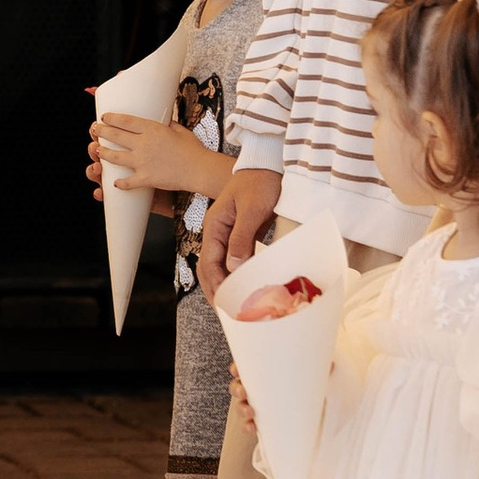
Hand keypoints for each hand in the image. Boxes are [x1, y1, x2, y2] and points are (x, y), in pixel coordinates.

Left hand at [90, 111, 212, 195]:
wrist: (199, 169)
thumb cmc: (193, 149)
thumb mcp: (180, 130)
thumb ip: (169, 125)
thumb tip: (165, 120)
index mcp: (152, 129)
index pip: (126, 121)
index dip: (112, 118)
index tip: (104, 117)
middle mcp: (144, 144)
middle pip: (116, 136)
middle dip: (102, 132)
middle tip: (94, 129)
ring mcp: (143, 161)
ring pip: (115, 157)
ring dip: (103, 154)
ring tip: (97, 151)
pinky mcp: (146, 178)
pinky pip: (128, 182)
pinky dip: (121, 183)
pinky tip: (115, 183)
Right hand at [199, 166, 282, 303]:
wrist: (270, 165)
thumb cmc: (261, 182)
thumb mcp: (252, 209)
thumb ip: (241, 238)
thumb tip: (233, 267)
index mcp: (215, 225)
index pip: (208, 262)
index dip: (216, 284)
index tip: (226, 303)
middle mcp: (218, 231)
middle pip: (208, 267)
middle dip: (215, 290)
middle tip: (227, 313)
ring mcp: (229, 234)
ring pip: (220, 265)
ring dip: (225, 285)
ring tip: (234, 305)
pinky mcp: (242, 235)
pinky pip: (235, 260)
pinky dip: (237, 275)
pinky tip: (246, 286)